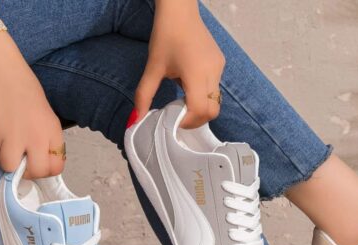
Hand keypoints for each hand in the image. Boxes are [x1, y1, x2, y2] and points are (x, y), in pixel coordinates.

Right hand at [0, 32, 63, 177]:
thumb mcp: (52, 125)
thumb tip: (47, 166)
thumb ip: (52, 147)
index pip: (56, 168)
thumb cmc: (32, 103)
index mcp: (53, 136)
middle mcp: (36, 138)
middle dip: (30, 172)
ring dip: (10, 165)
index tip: (41, 164)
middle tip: (25, 163)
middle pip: (35, 171)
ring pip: (11, 167)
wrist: (9, 81)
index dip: (48, 170)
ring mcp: (15, 137)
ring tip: (11, 154)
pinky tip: (1, 147)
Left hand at [134, 0, 224, 128]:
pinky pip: (215, 88)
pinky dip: (203, 94)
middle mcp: (213, 73)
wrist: (180, 8)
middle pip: (212, 110)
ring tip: (183, 98)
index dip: (188, 121)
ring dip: (200, 106)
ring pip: (215, 101)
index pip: (200, 109)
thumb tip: (137, 118)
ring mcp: (219, 68)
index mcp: (196, 74)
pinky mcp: (220, 64)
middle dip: (197, 119)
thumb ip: (144, 95)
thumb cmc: (165, 35)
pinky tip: (190, 83)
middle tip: (180, 117)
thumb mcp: (153, 66)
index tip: (174, 121)